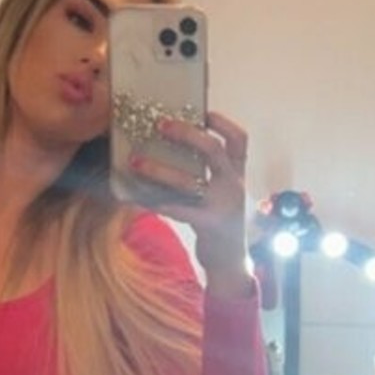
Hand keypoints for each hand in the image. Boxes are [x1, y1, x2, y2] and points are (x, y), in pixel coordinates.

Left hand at [127, 107, 251, 277]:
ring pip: (188, 180)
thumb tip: (172, 151)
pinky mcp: (209, 224)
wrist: (231, 262)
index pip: (239, 141)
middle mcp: (234, 185)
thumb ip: (207, 175)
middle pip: (214, 150)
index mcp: (237, 174)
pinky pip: (178, 209)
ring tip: (136, 161)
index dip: (223, 123)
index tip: (203, 111)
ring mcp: (223, 204)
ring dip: (159, 169)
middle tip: (160, 125)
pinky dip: (156, 202)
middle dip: (187, 134)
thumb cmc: (219, 222)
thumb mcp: (221, 194)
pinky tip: (137, 199)